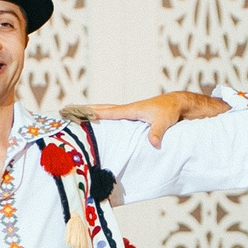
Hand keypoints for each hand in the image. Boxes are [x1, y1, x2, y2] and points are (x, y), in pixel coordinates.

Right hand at [72, 90, 222, 148]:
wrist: (178, 103)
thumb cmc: (171, 112)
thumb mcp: (164, 123)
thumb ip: (157, 133)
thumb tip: (152, 144)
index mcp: (131, 110)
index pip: (108, 112)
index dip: (93, 113)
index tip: (77, 113)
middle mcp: (128, 110)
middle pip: (102, 109)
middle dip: (86, 110)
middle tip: (68, 111)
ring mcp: (130, 112)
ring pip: (107, 112)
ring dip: (93, 113)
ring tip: (77, 115)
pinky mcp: (133, 116)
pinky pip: (114, 116)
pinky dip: (104, 117)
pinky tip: (99, 121)